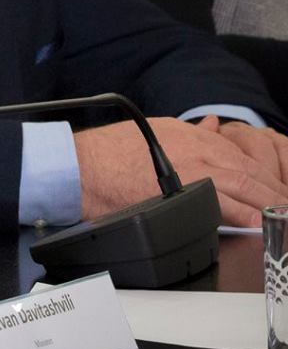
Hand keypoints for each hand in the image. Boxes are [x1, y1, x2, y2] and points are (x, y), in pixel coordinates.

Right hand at [75, 116, 287, 226]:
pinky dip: (243, 214)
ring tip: (281, 217)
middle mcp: (199, 150)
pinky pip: (220, 204)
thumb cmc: (110, 150)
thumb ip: (191, 131)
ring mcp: (191, 171)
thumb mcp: (157, 128)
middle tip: (287, 207)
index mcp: (196, 136)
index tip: (278, 191)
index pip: (245, 157)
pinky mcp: (179, 193)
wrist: (82, 166)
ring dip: (268, 204)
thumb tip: (214, 125)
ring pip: (243, 186)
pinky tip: (256, 223)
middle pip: (251, 172)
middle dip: (276, 193)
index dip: (267, 177)